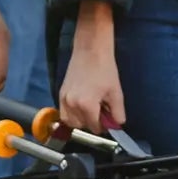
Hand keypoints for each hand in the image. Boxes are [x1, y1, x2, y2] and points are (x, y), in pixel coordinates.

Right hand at [59, 0, 124, 131]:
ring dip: (80, 119)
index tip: (108, 119)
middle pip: (82, 126)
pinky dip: (72, 113)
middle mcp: (72, 104)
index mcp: (87, 105)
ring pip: (70, 121)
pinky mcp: (60, 93)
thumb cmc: (104, 69)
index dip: (104, 125)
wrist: (91, 50)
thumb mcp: (116, 93)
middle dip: (92, 122)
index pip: (95, 127)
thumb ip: (117, 113)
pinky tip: (82, 104)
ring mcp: (64, 99)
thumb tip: (117, 125)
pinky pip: (64, 112)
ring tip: (90, 109)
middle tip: (101, 111)